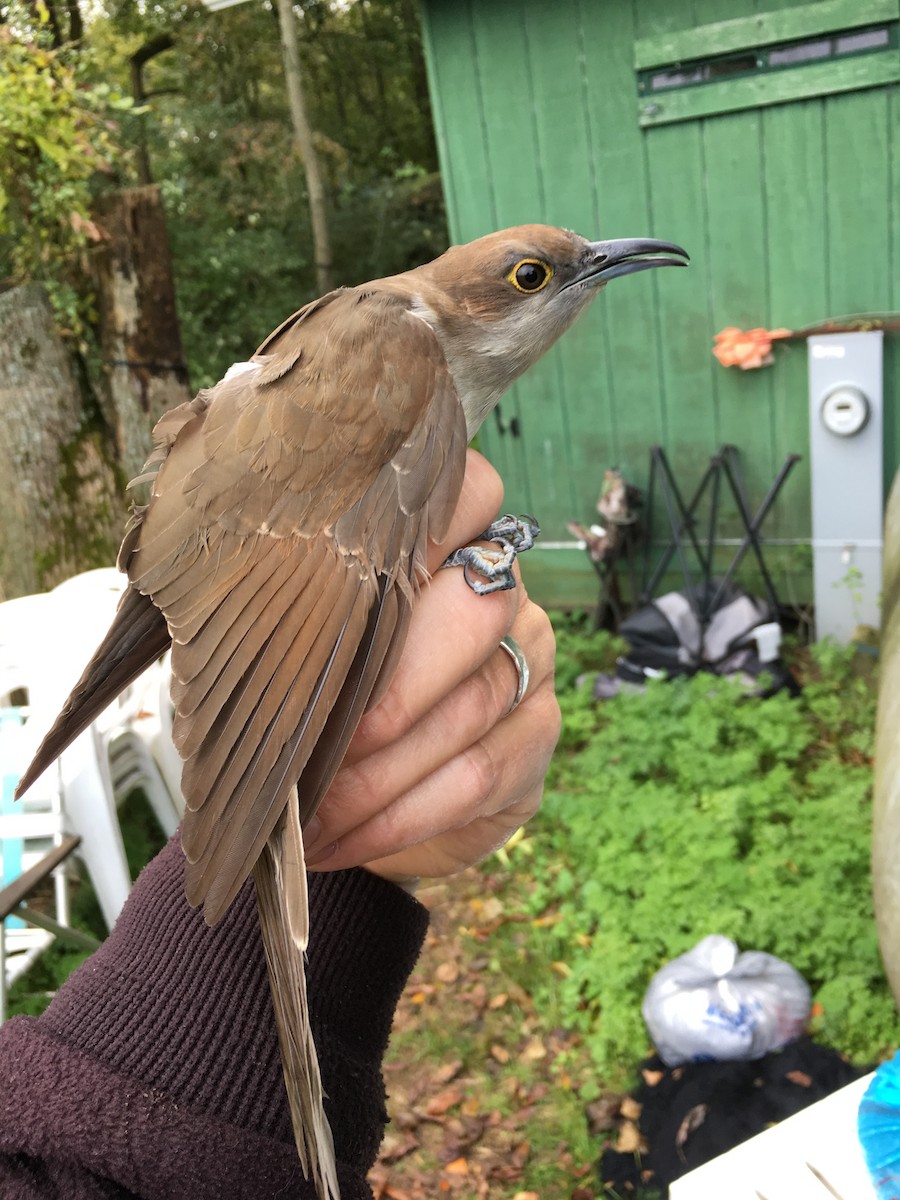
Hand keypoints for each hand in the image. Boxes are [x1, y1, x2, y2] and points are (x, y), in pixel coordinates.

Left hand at [304, 449, 559, 882]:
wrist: (365, 795)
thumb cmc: (316, 697)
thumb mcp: (290, 642)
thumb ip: (283, 607)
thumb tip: (224, 601)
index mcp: (450, 544)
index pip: (471, 492)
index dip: (427, 519)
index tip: (348, 563)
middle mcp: (505, 594)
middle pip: (477, 607)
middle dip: (390, 684)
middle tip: (316, 739)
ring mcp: (531, 665)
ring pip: (471, 705)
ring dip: (379, 769)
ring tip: (308, 811)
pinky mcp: (536, 743)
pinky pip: (478, 777)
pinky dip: (401, 816)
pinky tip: (343, 838)